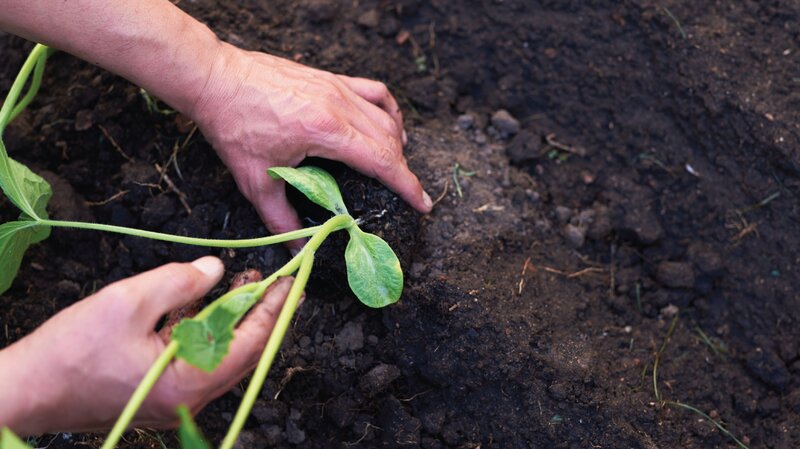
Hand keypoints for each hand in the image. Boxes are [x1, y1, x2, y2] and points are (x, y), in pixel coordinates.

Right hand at [0, 257, 292, 434]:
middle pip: (242, 353)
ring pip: (222, 356)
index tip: (290, 281)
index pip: (250, 343)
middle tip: (273, 281)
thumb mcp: (129, 302)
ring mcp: (177, 401)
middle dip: (259, 313)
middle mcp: (190, 400)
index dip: (272, 308)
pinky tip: (206, 304)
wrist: (28, 390)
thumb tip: (216, 270)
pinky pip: (198, 361)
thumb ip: (179, 282)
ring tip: (243, 285)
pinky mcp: (162, 395)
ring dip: (233, 320)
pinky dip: (207, 332)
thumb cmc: (71, 351)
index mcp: (190, 383)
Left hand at [191, 43, 432, 239]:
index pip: (382, 161)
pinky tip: (388, 126)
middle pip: (389, 141)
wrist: (214, 79)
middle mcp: (339, 105)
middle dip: (403, 171)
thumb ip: (280, 218)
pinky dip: (389, 111)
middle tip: (406, 195)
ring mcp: (337, 88)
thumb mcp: (255, 179)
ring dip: (397, 144)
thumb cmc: (233, 125)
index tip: (422, 203)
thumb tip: (298, 247)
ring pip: (386, 117)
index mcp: (326, 131)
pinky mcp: (331, 78)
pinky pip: (375, 92)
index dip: (407, 185)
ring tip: (396, 168)